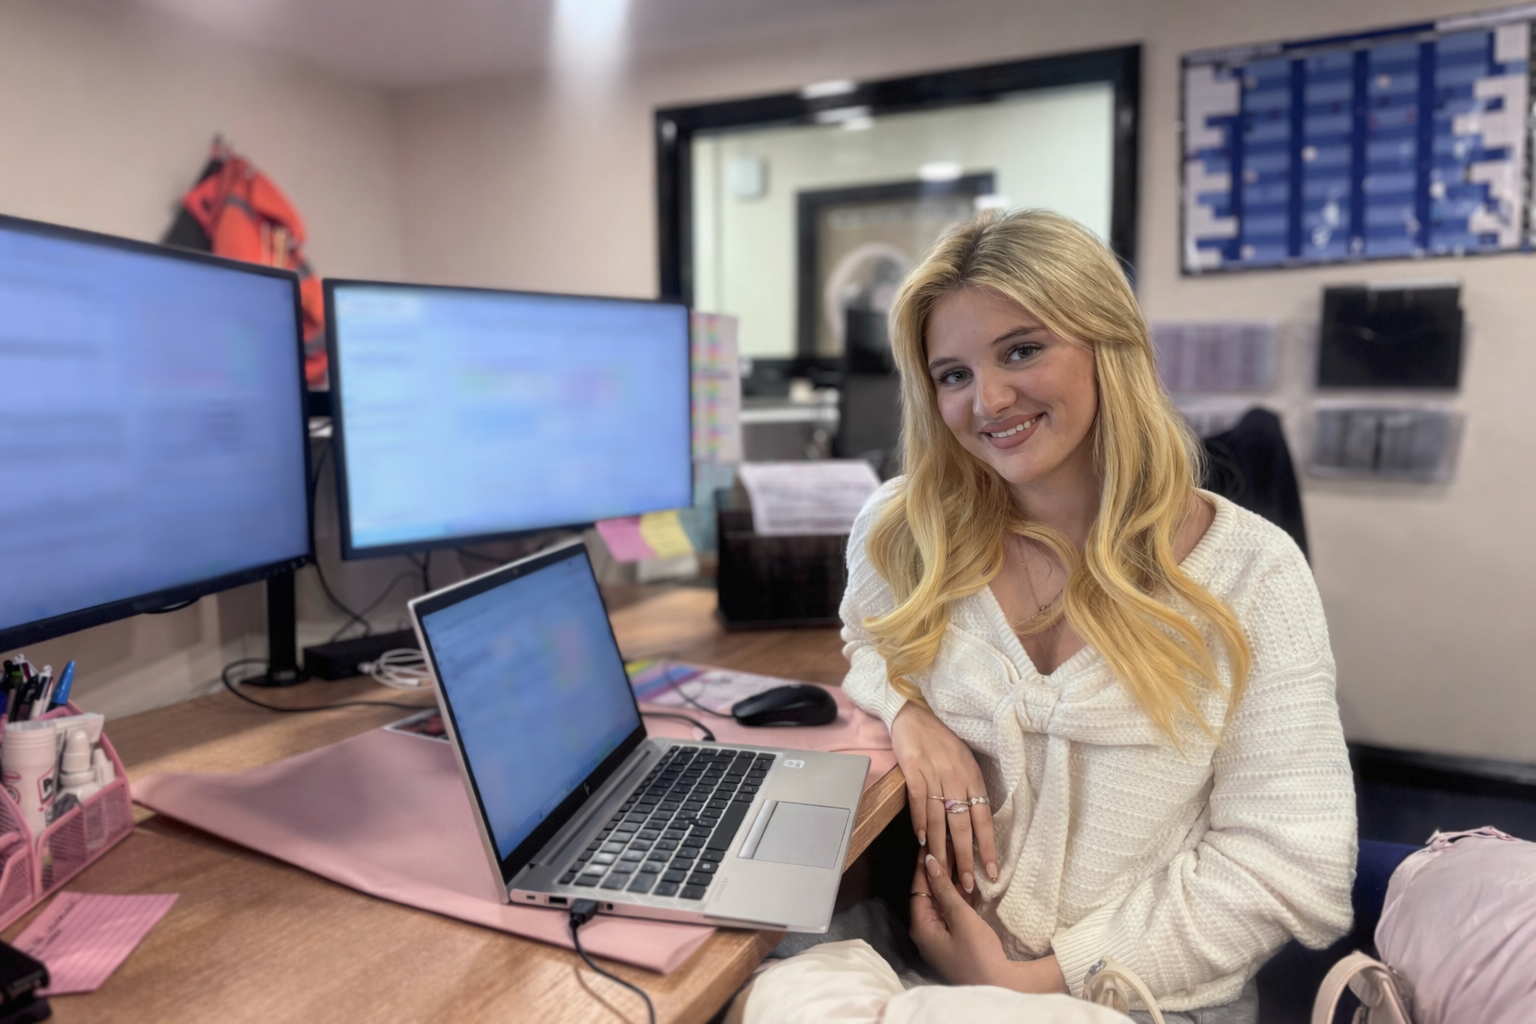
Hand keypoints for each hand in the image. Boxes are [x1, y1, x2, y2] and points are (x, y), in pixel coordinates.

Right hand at [891, 703, 997, 890]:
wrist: (914, 713)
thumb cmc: (941, 739)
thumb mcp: (964, 761)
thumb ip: (969, 789)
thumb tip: (974, 822)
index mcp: (973, 777)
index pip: (984, 819)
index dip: (988, 847)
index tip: (992, 872)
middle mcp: (957, 777)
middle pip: (963, 824)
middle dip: (965, 857)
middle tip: (967, 884)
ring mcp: (935, 774)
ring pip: (939, 819)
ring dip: (940, 848)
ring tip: (942, 872)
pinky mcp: (914, 770)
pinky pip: (918, 802)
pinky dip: (919, 823)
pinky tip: (921, 842)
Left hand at [910, 854, 1066, 993]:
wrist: (1000, 986)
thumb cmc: (978, 955)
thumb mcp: (961, 919)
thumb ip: (944, 890)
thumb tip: (929, 863)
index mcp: (922, 928)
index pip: (918, 888)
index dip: (924, 865)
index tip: (929, 843)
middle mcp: (928, 932)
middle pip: (929, 894)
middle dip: (937, 870)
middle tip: (945, 845)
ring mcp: (942, 936)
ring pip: (942, 902)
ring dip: (949, 882)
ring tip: (957, 856)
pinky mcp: (956, 939)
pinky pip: (953, 912)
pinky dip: (958, 896)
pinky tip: (966, 881)